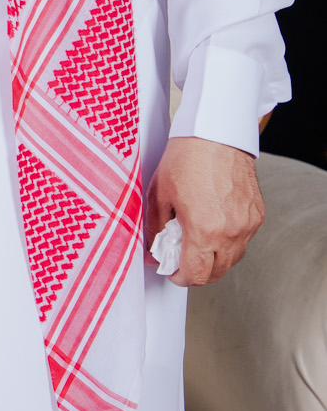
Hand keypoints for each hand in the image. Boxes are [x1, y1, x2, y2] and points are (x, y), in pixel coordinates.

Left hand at [145, 135, 264, 287]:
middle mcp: (230, 231)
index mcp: (204, 229)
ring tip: (196, 241)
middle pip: (215, 274)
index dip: (179, 277)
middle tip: (181, 258)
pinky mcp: (257, 214)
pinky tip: (213, 227)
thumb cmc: (187, 157)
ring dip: (213, 259)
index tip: (171, 270)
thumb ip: (155, 229)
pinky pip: (243, 241)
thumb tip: (153, 251)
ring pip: (231, 259)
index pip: (195, 275)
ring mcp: (247, 224)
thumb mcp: (159, 194)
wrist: (217, 133)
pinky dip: (228, 242)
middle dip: (196, 272)